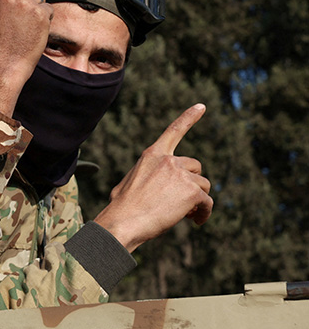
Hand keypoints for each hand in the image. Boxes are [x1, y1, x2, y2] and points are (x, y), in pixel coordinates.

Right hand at [93, 104, 213, 252]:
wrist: (123, 222)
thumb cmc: (121, 207)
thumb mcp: (128, 183)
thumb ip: (147, 177)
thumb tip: (155, 188)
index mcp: (152, 155)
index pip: (174, 131)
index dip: (189, 118)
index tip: (202, 106)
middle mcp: (168, 160)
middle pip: (195, 167)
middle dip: (192, 183)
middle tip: (185, 202)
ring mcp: (181, 175)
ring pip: (203, 186)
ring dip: (198, 200)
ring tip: (186, 215)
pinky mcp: (192, 191)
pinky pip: (207, 202)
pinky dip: (204, 213)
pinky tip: (195, 222)